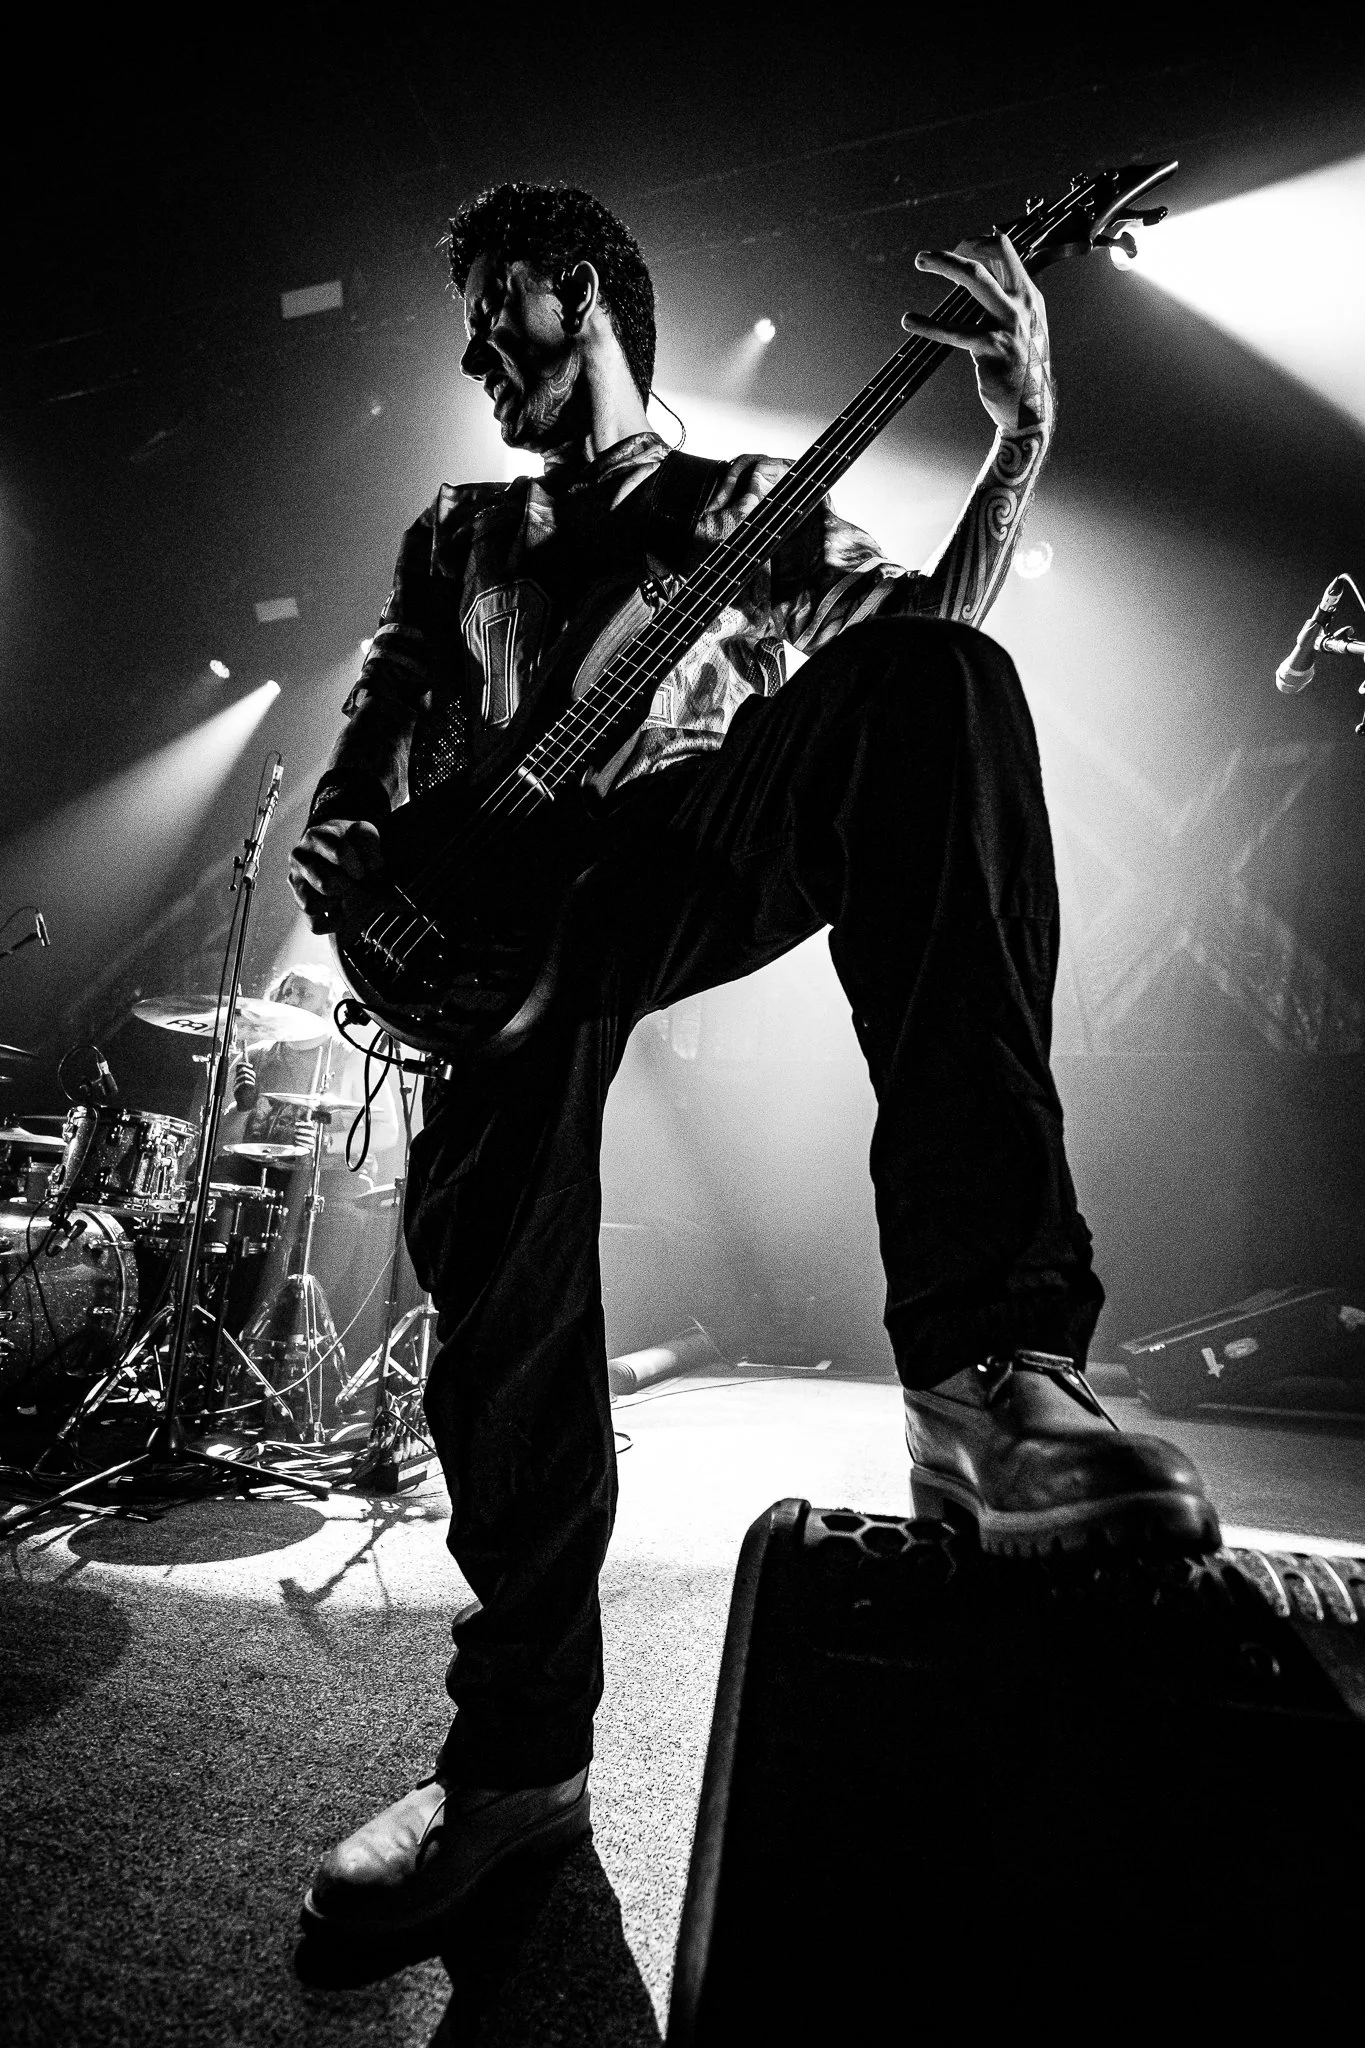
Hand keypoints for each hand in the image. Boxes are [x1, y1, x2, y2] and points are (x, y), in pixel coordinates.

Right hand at [227, 1055, 256, 1108]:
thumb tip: (251, 1066)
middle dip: (251, 1072)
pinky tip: (252, 1087)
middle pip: (243, 1070)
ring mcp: (236, 1086)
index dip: (244, 1064)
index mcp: (240, 1077)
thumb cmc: (250, 1094)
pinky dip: (250, 1084)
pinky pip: (245, 1083)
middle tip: (254, 1079)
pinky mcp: (237, 1091)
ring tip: (253, 1085)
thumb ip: (250, 1075)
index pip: (239, 1066)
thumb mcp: (252, 1083)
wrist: (247, 1106)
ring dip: (251, 1079)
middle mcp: (237, 1080)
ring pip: (244, 1076)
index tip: (251, 1067)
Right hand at [288, 819, 383, 932]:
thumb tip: (374, 866)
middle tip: (353, 882)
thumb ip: (371, 844)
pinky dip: (333, 923)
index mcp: (315, 837)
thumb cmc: (351, 843)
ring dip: (334, 904)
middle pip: (326, 884)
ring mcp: (296, 882)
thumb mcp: (364, 834)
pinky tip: (342, 911)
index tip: (362, 871)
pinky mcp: (300, 903)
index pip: (339, 853)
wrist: (337, 850)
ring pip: (311, 905)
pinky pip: (314, 924)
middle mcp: (299, 859)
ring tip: (343, 894)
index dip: (358, 866)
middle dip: (346, 887)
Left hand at [900, 232, 1051, 436]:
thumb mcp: (1019, 326)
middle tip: (928, 256)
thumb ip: (1002, 301)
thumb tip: (977, 275)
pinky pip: (956, 330)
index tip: (957, 251)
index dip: (978, 243)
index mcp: (1028, 295)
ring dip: (945, 263)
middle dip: (960, 245)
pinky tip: (910, 321)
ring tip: (921, 261)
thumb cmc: (1019, 366)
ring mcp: (1009, 324)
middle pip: (992, 255)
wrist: (1031, 407)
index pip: (1006, 250)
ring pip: (975, 279)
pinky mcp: (993, 348)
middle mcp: (1022, 303)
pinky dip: (929, 324)